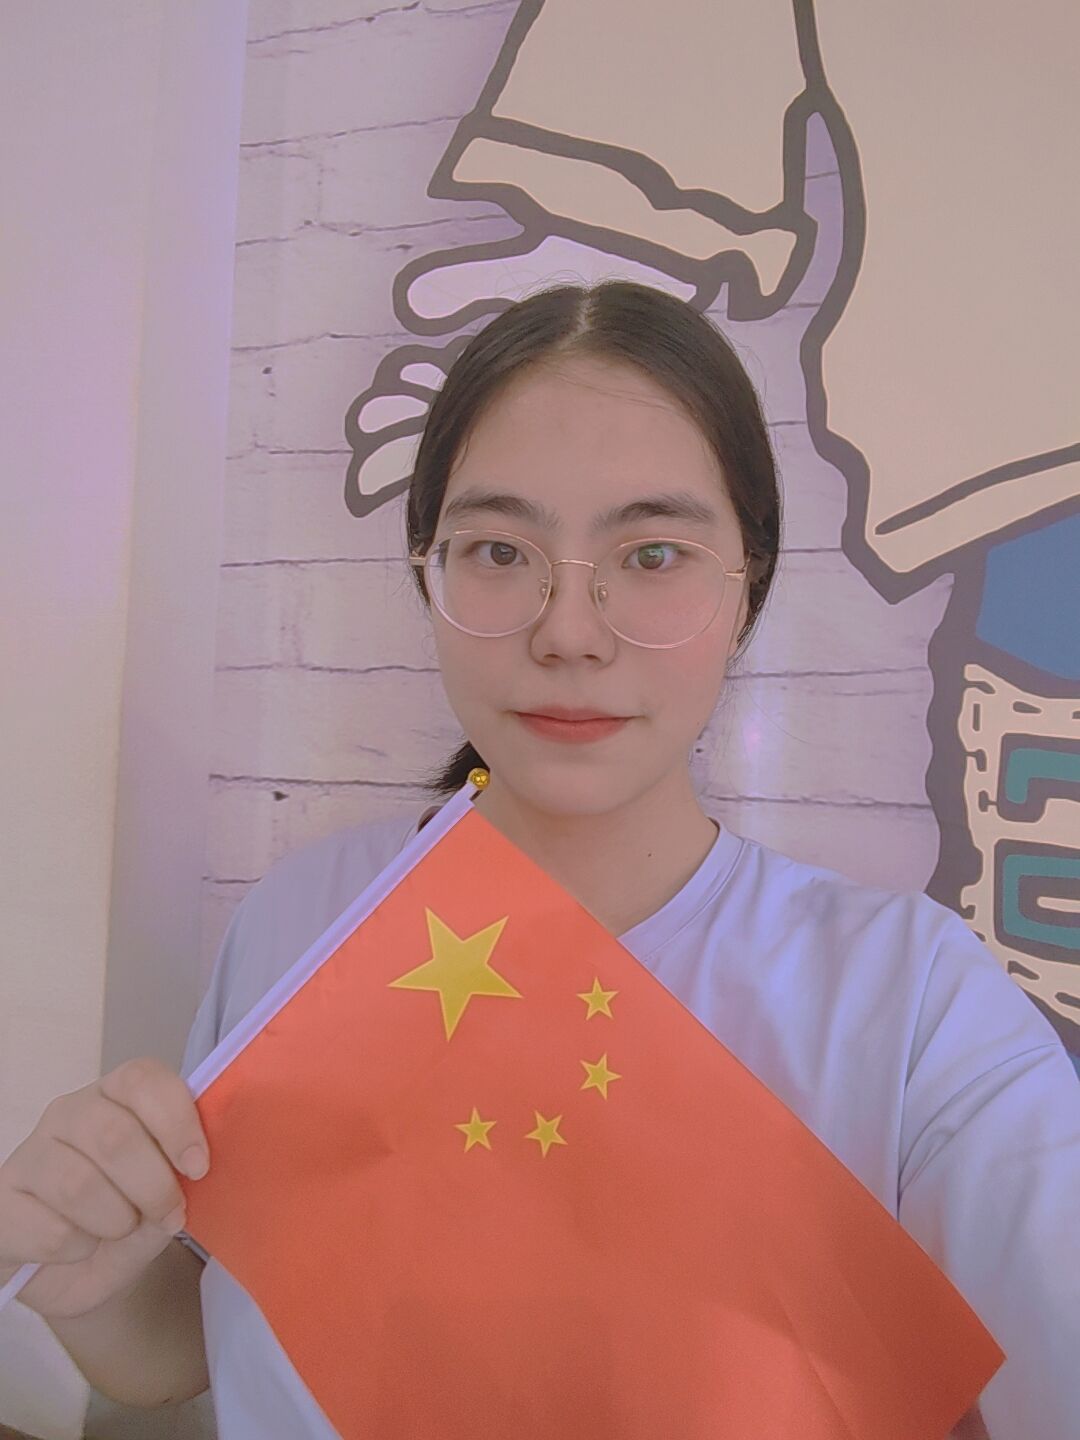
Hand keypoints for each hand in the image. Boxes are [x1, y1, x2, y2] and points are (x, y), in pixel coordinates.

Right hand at [0, 1058, 208, 1319]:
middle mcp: (68, 1115)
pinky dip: (82, 1248)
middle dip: (153, 1185)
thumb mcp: (165, 1195)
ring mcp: (30, 1156)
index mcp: (114, 1096)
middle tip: (170, 1213)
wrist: (79, 1268)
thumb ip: (180, 1178)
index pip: (142, 1079)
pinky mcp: (2, 1203)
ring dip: (117, 1220)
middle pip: (114, 1135)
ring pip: (79, 1185)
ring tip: (123, 1230)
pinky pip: (51, 1230)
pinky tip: (83, 1246)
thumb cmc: (129, 1215)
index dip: (177, 1121)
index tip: (199, 1167)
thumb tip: (191, 1173)